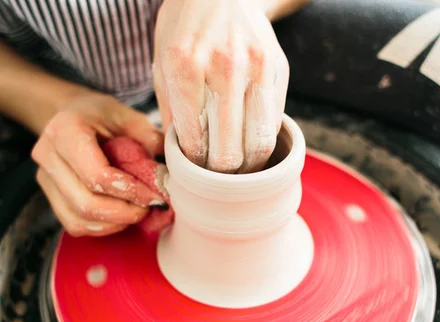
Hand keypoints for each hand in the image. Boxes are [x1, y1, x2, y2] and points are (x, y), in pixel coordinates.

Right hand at [31, 92, 164, 236]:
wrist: (69, 114)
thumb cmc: (100, 115)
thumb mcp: (126, 115)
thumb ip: (147, 137)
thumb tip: (165, 168)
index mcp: (65, 130)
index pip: (96, 174)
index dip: (129, 191)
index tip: (154, 194)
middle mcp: (48, 155)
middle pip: (86, 202)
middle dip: (123, 212)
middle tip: (149, 208)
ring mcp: (44, 178)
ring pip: (79, 218)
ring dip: (114, 223)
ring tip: (137, 212)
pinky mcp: (49, 196)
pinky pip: (75, 224)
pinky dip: (102, 227)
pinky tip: (120, 216)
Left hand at [153, 0, 288, 172]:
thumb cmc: (185, 29)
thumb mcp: (161, 63)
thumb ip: (168, 111)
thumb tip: (175, 155)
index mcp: (185, 67)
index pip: (195, 143)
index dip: (194, 166)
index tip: (194, 169)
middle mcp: (224, 67)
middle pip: (229, 152)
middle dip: (221, 174)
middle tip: (215, 173)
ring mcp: (257, 67)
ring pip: (259, 144)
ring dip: (247, 164)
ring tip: (236, 165)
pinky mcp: (278, 68)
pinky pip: (275, 122)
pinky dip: (263, 140)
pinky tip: (250, 139)